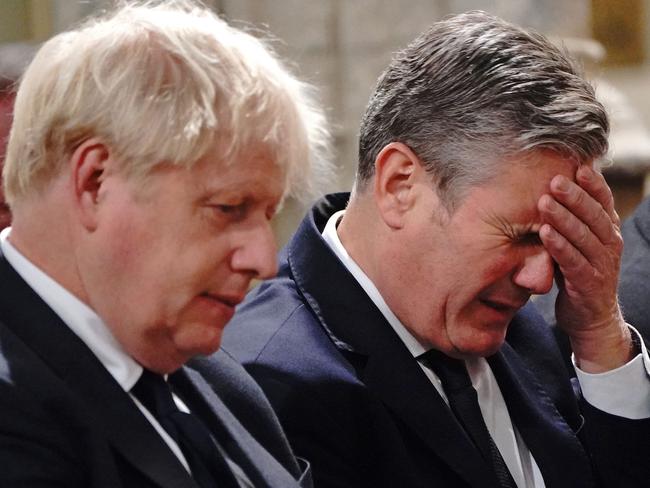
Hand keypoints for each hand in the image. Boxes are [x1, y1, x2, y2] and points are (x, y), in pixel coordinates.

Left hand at [538, 164, 630, 371]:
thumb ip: (572, 221)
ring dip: (563, 218)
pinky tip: (545, 233)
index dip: (593, 184)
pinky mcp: (588, 284)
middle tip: (555, 179)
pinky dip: (559, 246)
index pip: (604, 202)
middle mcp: (610, 244)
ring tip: (544, 202)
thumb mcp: (579, 244)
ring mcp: (601, 265)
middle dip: (575, 196)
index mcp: (608, 231)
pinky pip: (573, 261)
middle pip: (594, 215)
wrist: (591, 318)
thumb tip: (551, 189)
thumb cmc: (578, 273)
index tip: (578, 165)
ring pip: (584, 236)